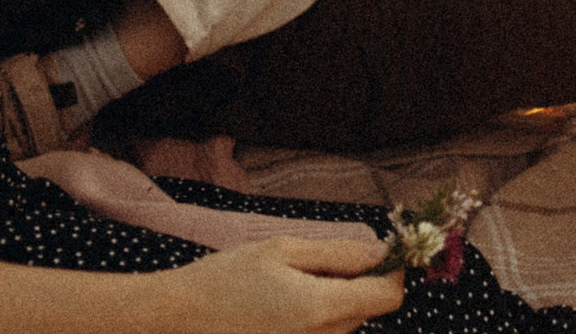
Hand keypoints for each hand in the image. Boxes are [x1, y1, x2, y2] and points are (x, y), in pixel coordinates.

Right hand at [164, 237, 402, 333]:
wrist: (181, 318)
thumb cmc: (228, 277)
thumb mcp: (283, 250)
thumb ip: (339, 252)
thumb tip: (383, 252)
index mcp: (321, 308)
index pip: (389, 296)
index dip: (395, 270)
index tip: (384, 249)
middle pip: (367, 307)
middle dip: (356, 280)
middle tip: (313, 261)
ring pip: (346, 320)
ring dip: (334, 297)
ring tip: (289, 283)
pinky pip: (323, 332)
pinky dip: (316, 314)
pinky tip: (281, 303)